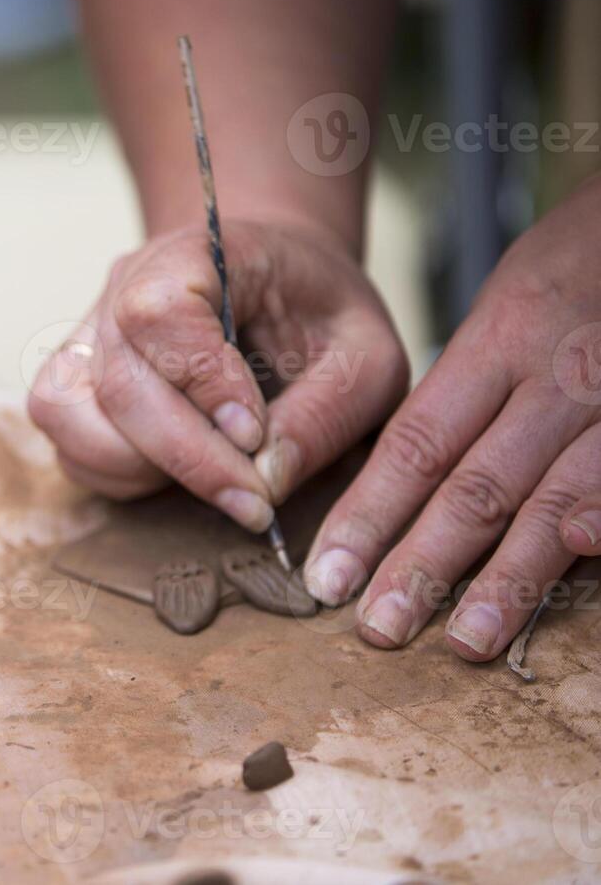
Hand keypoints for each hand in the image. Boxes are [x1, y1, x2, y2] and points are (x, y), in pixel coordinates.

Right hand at [29, 221, 407, 530]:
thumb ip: (325, 414)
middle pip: (118, 380)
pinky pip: (68, 439)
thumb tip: (265, 479)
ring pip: (70, 413)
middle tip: (255, 500)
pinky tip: (177, 471)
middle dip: (188, 456)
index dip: (201, 383)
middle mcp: (125, 286)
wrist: (275, 285)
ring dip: (141, 467)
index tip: (255, 433)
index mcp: (199, 253)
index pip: (161, 312)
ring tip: (214, 477)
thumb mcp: (366, 355)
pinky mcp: (74, 381)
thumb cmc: (319, 313)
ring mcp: (89, 332)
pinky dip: (117, 471)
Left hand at [307, 187, 600, 659]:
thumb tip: (409, 474)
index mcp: (498, 342)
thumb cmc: (586, 262)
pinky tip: (586, 561)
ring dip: (509, 577)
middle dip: (421, 564)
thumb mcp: (513, 299)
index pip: (415, 443)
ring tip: (466, 640)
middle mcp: (557, 376)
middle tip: (376, 629)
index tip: (327, 575)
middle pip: (475, 485)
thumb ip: (469, 384)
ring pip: (555, 500)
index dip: (367, 515)